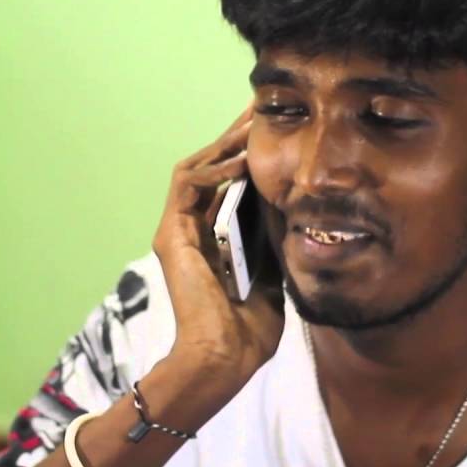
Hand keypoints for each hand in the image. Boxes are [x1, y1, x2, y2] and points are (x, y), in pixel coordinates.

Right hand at [151, 104, 286, 386]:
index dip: (250, 152)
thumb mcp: (274, 266)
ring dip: (224, 144)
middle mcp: (190, 228)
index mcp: (213, 236)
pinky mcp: (172, 236)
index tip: (279, 128)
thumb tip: (294, 194)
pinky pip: (188, 186)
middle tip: (263, 106)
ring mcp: (178, 230)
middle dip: (237, 135)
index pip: (229, 180)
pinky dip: (212, 169)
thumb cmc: (250, 328)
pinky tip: (240, 161)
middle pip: (210, 166)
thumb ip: (275, 231)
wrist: (223, 359)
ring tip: (252, 123)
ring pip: (196, 168)